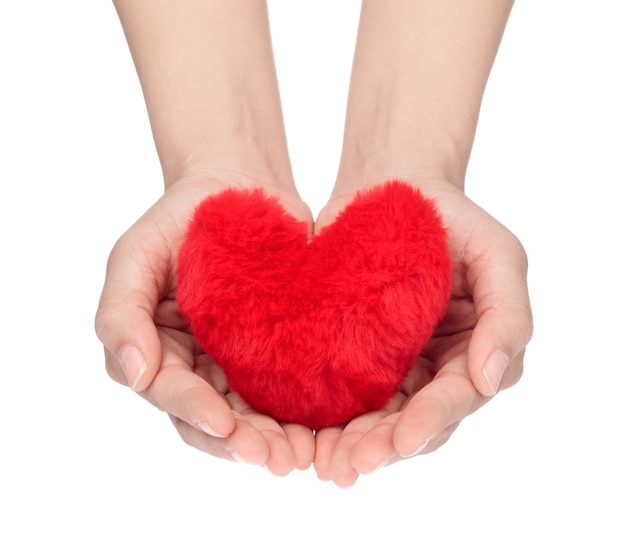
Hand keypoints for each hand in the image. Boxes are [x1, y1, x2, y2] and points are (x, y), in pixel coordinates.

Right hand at [95, 173, 314, 474]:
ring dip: (274, 440)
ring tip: (302, 457)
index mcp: (155, 350)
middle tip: (275, 460)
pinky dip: (302, 413)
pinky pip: (287, 389)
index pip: (169, 392)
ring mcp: (236, 361)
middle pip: (212, 418)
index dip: (194, 412)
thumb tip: (135, 376)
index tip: (225, 425)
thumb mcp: (134, 255)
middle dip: (241, 442)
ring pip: (251, 414)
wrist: (238, 189)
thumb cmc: (179, 218)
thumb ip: (121, 313)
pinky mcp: (277, 350)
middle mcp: (195, 365)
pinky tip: (324, 427)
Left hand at [313, 179, 532, 486]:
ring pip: (380, 416)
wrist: (390, 187)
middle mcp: (439, 366)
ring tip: (327, 465)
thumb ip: (509, 315)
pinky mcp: (358, 353)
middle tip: (353, 466)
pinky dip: (331, 417)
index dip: (432, 421)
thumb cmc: (450, 215)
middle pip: (417, 419)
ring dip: (356, 443)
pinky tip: (307, 435)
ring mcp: (398, 363)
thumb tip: (493, 381)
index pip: (459, 396)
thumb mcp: (498, 254)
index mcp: (478, 350)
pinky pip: (347, 392)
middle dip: (387, 445)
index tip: (401, 443)